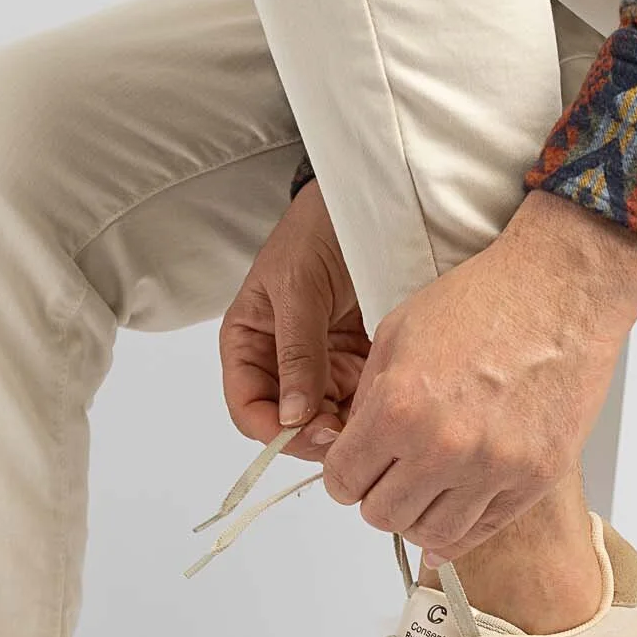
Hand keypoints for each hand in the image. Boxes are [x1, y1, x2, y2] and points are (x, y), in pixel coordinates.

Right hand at [219, 178, 368, 459]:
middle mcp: (280, 365)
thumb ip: (297, 353)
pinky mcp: (357, 365)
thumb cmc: (318, 230)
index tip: (309, 433)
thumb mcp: (299, 288)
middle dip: (316, 435)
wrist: (367, 201)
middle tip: (351, 434)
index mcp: (248, 346)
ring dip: (348, 428)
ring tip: (374, 418)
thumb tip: (293, 417)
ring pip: (327, 422)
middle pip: (289, 425)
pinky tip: (388, 404)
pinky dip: (372, 411)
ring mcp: (320, 368)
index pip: (248, 409)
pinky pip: (360, 403)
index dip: (273, 431)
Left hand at [322, 191, 636, 560]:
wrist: (564, 289)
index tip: (354, 471)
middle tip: (390, 479)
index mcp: (399, 408)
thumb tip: (353, 447)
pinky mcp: (535, 477)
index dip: (343, 476)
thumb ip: (368, 400)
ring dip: (418, 517)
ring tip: (423, 492)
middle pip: (382, 515)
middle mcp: (444, 447)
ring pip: (431, 534)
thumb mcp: (397, 335)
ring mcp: (493, 468)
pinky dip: (460, 529)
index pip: (344, 480)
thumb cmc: (485, 300)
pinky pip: (483, 530)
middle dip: (377, 498)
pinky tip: (450, 519)